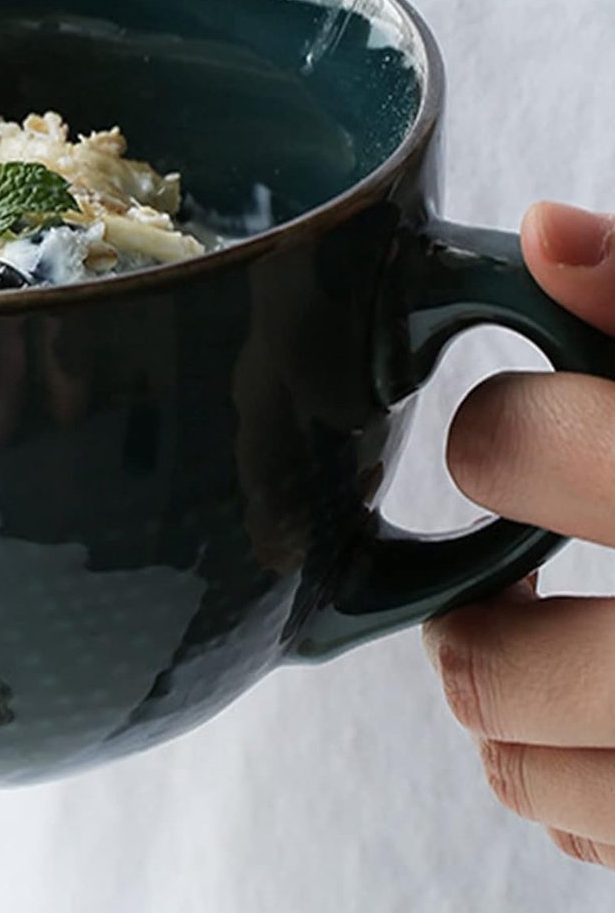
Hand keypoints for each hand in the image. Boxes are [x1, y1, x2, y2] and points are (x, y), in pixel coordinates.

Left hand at [425, 200, 614, 865]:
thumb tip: (548, 235)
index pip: (510, 447)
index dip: (496, 434)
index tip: (523, 437)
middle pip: (491, 667)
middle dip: (474, 622)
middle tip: (505, 588)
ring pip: (525, 770)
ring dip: (511, 713)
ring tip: (557, 659)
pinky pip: (596, 836)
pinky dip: (581, 788)